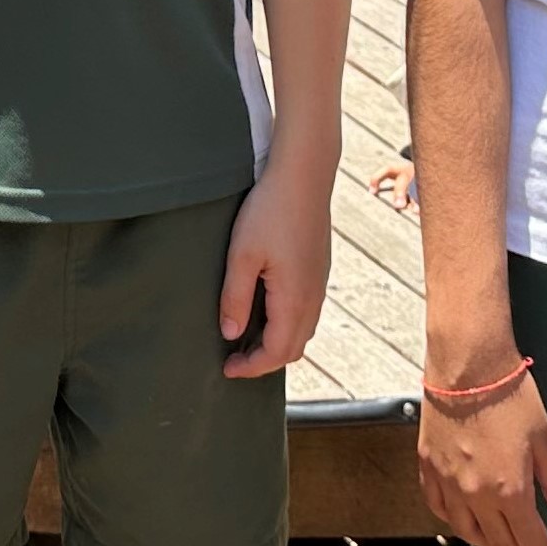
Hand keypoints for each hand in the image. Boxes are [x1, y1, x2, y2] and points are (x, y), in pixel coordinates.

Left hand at [219, 163, 330, 377]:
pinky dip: (287, 324)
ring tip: (247, 337)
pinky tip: (265, 310)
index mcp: (294, 299)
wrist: (303, 176)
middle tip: (235, 358)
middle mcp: (313, 297)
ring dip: (277, 343)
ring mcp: (319, 284)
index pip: (277, 353)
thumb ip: (235, 299)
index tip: (227, 368)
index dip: (251, 367)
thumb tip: (231, 334)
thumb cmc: (270, 212)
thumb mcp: (242, 256)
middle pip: (293, 348)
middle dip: (265, 360)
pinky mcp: (318, 270)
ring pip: (303, 331)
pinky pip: (307, 312)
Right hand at [417, 340, 546, 545]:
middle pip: (501, 544)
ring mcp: (448, 484)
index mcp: (509, 491)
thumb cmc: (510, 396)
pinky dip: (458, 521)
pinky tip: (471, 520)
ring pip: (468, 533)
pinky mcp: (428, 468)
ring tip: (509, 542)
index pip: (532, 543)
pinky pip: (441, 509)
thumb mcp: (545, 440)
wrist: (468, 365)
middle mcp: (475, 495)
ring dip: (492, 543)